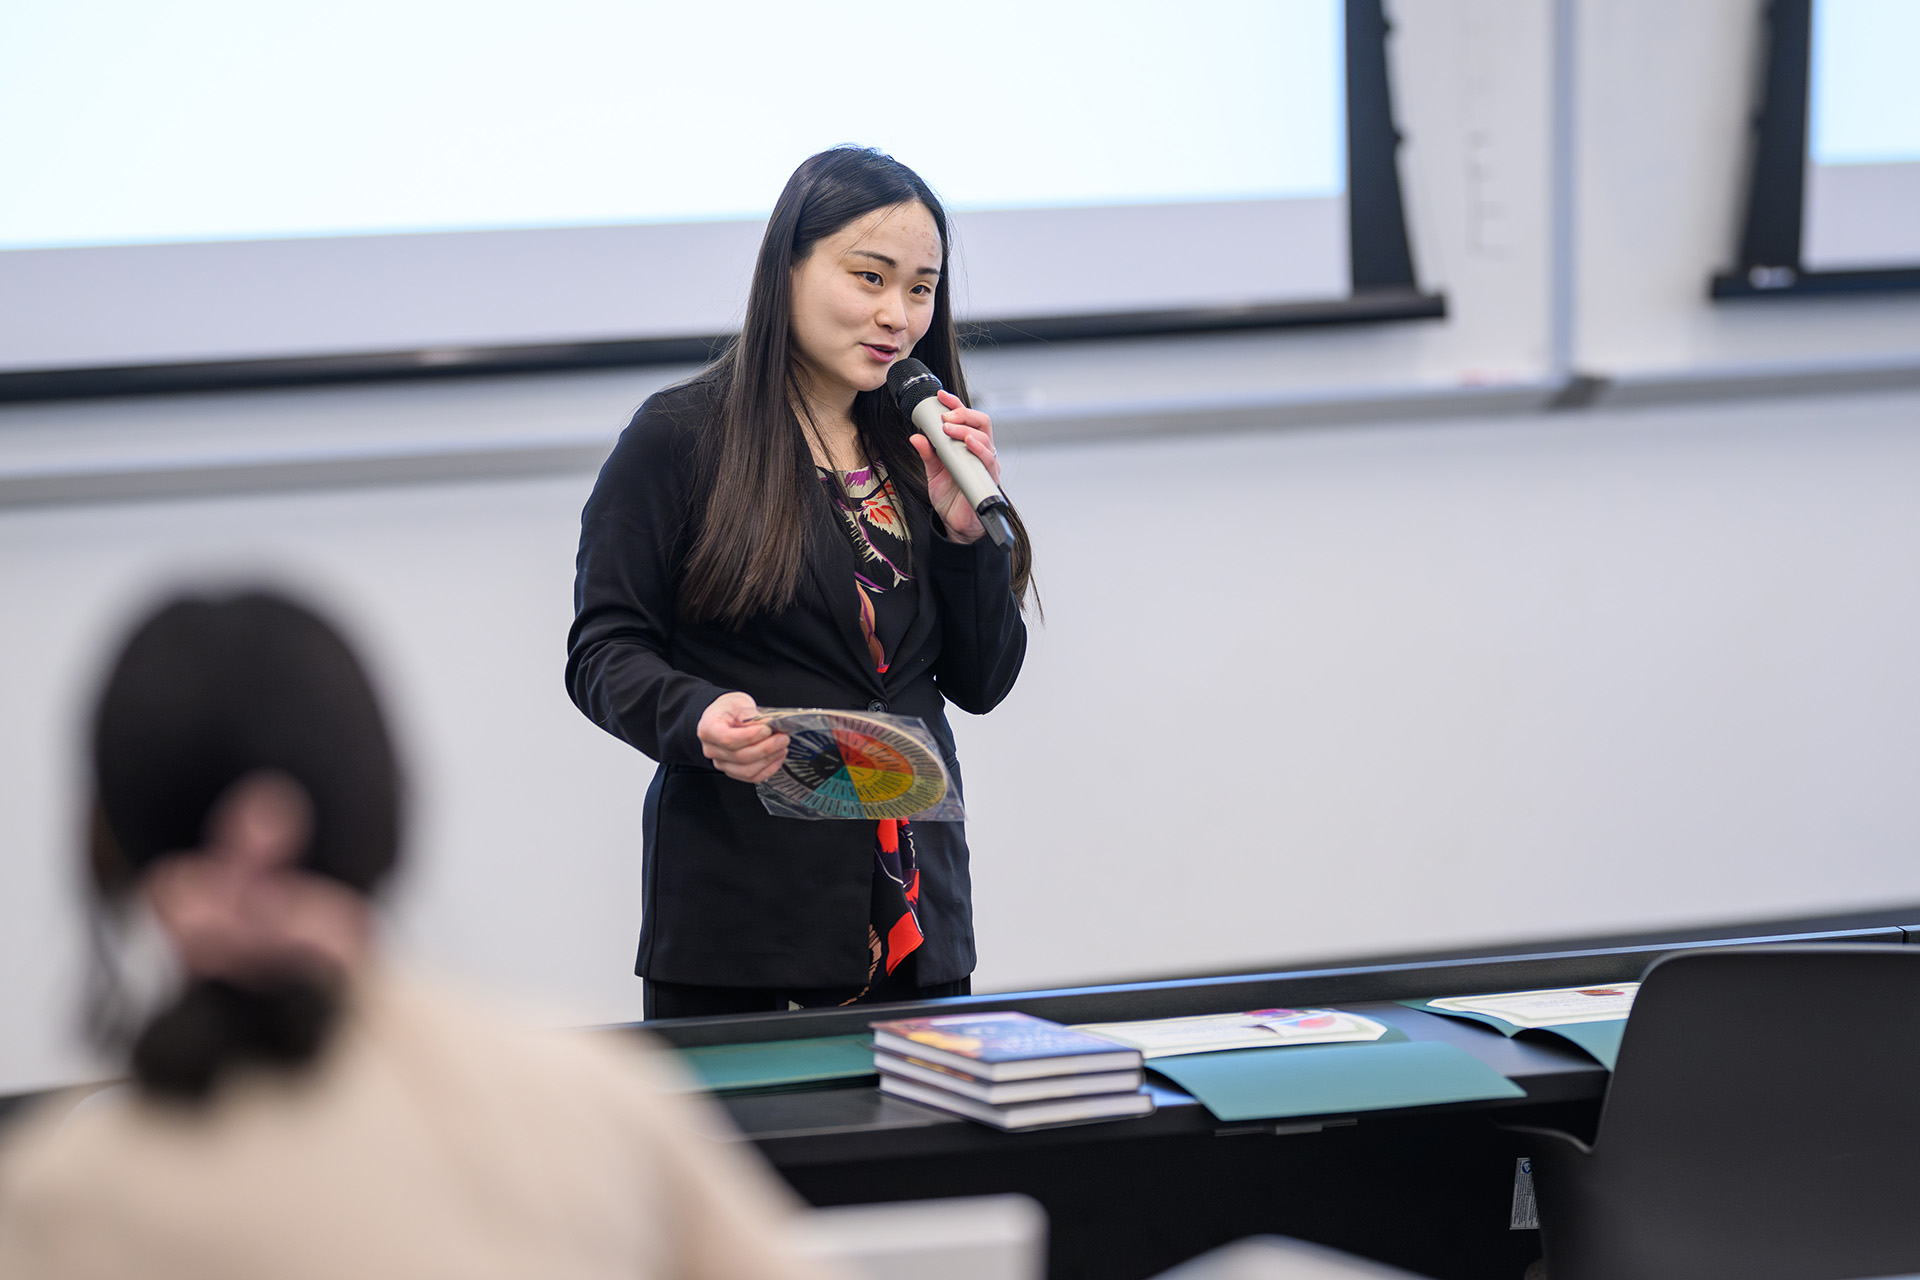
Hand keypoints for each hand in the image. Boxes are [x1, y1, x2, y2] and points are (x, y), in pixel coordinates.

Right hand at [697, 691, 788, 782]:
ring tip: (782, 747)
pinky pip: (751, 777)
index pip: (727, 739)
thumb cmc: (729, 709)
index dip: (750, 736)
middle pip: (740, 756)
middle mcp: (711, 749)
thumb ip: (752, 715)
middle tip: (782, 738)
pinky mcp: (733, 771)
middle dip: (766, 748)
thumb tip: (768, 725)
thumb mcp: (739, 703)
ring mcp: (721, 762)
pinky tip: (777, 757)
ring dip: (769, 760)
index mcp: (708, 729)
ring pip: (747, 770)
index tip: (767, 729)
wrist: (725, 716)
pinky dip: (768, 769)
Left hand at [908, 390, 1001, 542]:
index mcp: (967, 446)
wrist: (956, 523)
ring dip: (965, 429)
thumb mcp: (933, 472)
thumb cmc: (950, 496)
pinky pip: (988, 460)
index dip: (956, 405)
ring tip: (949, 429)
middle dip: (963, 414)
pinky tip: (968, 442)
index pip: (967, 418)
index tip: (941, 396)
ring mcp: (986, 464)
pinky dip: (979, 449)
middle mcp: (980, 452)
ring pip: (985, 438)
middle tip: (944, 417)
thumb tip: (916, 436)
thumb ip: (927, 454)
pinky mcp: (988, 478)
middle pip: (981, 422)